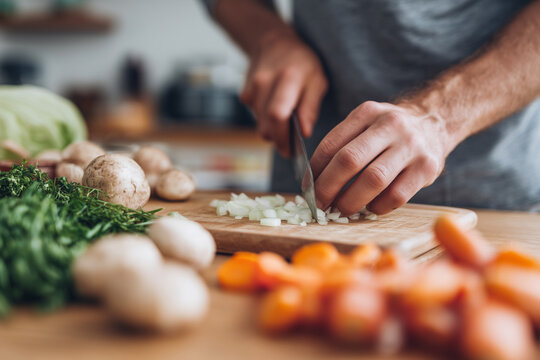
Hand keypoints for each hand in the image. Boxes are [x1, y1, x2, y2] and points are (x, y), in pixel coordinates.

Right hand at [241, 30, 327, 156]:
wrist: (274, 43)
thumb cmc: (302, 64)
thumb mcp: (317, 80)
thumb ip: (310, 107)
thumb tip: (304, 132)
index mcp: (288, 78)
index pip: (278, 114)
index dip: (283, 138)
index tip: (291, 151)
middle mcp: (265, 83)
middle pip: (266, 125)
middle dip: (278, 140)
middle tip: (290, 146)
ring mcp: (252, 88)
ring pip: (260, 124)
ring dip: (273, 130)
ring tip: (286, 122)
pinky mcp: (244, 95)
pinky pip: (255, 117)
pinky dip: (265, 120)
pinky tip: (274, 109)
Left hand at [310, 101, 453, 214]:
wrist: (435, 123)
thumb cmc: (389, 132)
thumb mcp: (366, 124)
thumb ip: (343, 145)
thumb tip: (313, 181)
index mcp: (368, 112)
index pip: (332, 144)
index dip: (315, 170)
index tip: (308, 188)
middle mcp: (391, 125)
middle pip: (350, 160)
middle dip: (328, 187)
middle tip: (319, 204)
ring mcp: (411, 146)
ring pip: (373, 180)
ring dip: (351, 201)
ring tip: (342, 209)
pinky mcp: (428, 167)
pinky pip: (396, 195)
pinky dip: (378, 206)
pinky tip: (371, 206)